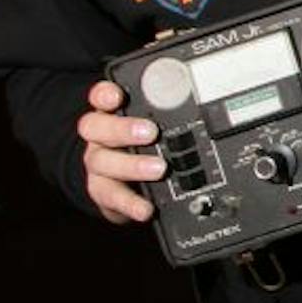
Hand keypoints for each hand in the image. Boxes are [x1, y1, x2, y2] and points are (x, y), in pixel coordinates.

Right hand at [79, 79, 163, 223]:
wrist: (120, 180)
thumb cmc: (141, 143)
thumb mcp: (153, 121)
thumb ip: (168, 110)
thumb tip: (205, 99)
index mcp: (111, 113)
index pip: (100, 97)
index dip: (105, 95)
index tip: (117, 96)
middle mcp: (99, 137)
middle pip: (95, 128)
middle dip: (122, 129)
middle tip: (150, 132)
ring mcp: (98, 164)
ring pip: (102, 162)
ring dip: (132, 166)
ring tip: (159, 169)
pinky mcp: (102, 191)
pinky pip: (111, 197)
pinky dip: (130, 203)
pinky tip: (146, 208)